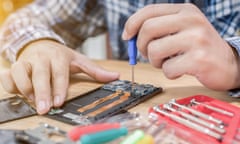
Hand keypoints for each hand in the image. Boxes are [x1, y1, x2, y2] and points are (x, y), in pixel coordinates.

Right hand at [0, 40, 118, 113]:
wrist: (41, 43)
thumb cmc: (60, 56)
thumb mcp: (79, 60)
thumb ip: (95, 70)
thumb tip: (116, 77)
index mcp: (59, 56)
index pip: (59, 72)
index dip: (59, 87)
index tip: (60, 102)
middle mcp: (42, 57)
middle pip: (40, 74)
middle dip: (41, 92)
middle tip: (44, 108)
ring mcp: (27, 61)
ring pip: (20, 73)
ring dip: (25, 88)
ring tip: (33, 100)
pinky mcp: (16, 65)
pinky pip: (8, 76)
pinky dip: (11, 85)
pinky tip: (20, 92)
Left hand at [122, 3, 239, 89]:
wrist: (229, 64)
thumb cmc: (199, 47)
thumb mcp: (182, 30)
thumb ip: (159, 29)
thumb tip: (130, 35)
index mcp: (185, 11)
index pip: (149, 11)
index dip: (132, 24)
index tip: (127, 36)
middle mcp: (191, 21)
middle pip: (147, 29)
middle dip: (141, 46)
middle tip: (148, 54)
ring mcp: (196, 39)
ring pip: (154, 51)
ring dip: (155, 62)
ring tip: (168, 62)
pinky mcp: (198, 60)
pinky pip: (167, 69)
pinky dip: (169, 73)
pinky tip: (180, 70)